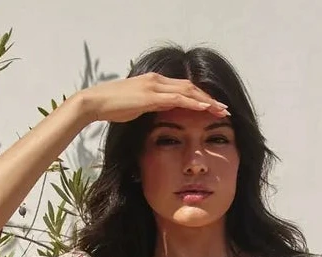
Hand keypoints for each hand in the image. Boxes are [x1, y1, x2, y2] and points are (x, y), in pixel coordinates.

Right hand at [77, 74, 229, 125]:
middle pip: (190, 88)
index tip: (213, 107)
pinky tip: (205, 108)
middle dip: (209, 98)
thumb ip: (152, 105)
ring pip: (188, 92)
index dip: (200, 97)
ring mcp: (154, 86)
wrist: (96, 102)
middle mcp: (157, 80)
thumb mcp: (137, 106)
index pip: (183, 88)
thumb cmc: (113, 106)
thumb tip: (164, 109)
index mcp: (155, 82)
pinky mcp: (151, 96)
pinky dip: (193, 103)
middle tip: (224, 109)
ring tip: (221, 110)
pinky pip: (177, 99)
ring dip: (206, 101)